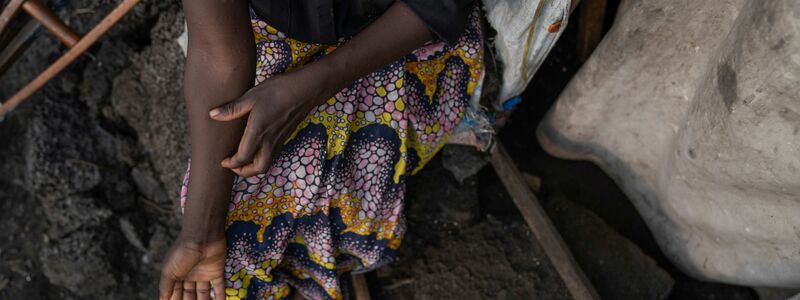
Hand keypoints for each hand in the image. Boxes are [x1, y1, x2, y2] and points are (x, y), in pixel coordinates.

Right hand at [159, 237, 225, 299]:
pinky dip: (220, 296)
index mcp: (176, 275)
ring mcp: (203, 273)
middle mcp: (190, 275)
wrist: (202, 236)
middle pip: (189, 295)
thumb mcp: (169, 271)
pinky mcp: (217, 271)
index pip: (176, 293)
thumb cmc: (182, 252)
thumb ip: (166, 287)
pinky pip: (219, 287)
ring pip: (204, 293)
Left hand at [209, 71, 330, 176]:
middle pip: (258, 169)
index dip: (231, 163)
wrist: (305, 90)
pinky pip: (273, 155)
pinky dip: (263, 159)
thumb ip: (232, 109)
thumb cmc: (278, 91)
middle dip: (244, 172)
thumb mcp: (251, 97)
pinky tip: (257, 149)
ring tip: (243, 160)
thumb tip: (212, 115)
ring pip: (267, 164)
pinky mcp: (285, 137)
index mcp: (258, 132)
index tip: (223, 161)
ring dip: (254, 167)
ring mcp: (279, 140)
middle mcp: (270, 141)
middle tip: (233, 166)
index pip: (243, 158)